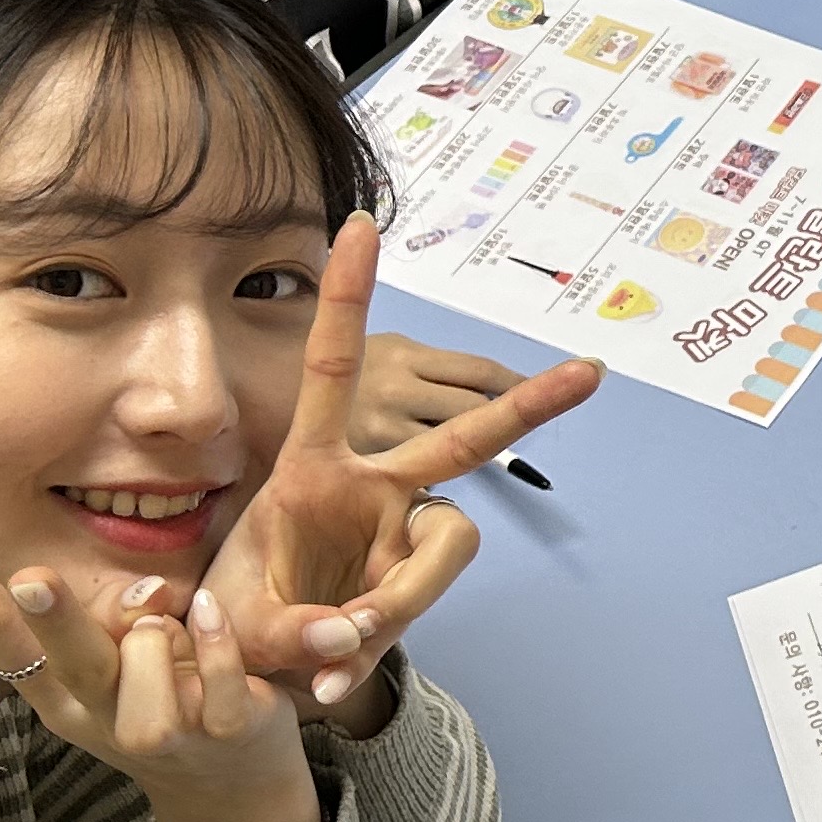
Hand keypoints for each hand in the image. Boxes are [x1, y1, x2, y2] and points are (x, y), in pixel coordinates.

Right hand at [0, 526, 318, 821]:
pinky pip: (216, 678)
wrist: (231, 789)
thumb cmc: (164, 700)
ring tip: (176, 631)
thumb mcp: (118, 661)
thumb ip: (101, 618)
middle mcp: (95, 713)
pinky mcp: (221, 733)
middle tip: (34, 581)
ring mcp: (159, 731)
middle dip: (52, 619)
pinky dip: (215, 641)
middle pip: (66, 658)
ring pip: (144, 664)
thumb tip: (102, 586)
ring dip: (160, 635)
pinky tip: (210, 612)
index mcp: (55, 689)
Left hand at [201, 213, 601, 713]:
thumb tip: (350, 634)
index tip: (359, 223)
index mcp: (312, 467)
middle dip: (527, 408)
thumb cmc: (234, 626)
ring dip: (394, 599)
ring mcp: (401, 542)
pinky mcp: (411, 589)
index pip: (331, 367)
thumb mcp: (232, 619)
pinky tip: (326, 678)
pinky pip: (415, 608)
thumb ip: (287, 627)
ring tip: (328, 649)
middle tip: (589, 373)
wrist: (253, 681)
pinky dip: (371, 648)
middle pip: (460, 442)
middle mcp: (372, 492)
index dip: (348, 297)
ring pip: (447, 548)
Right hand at [354, 331, 524, 455]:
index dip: (517, 382)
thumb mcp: (392, 351)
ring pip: (455, 444)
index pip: (479, 370)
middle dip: (498, 415)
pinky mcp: (372, 464)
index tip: (541, 390)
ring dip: (469, 443)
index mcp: (405, 355)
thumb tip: (492, 388)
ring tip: (463, 441)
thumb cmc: (352, 373)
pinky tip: (428, 461)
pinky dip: (437, 466)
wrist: (281, 402)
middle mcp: (395, 391)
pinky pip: (425, 471)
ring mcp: (382, 431)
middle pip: (475, 409)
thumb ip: (439, 369)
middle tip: (505, 421)